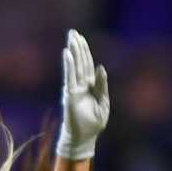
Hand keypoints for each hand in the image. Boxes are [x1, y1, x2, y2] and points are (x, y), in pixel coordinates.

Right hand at [55, 30, 109, 161]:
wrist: (84, 138)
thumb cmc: (94, 124)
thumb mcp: (103, 103)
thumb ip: (102, 85)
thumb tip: (101, 67)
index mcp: (90, 86)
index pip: (87, 65)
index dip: (84, 51)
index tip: (80, 38)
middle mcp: (81, 85)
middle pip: (80, 62)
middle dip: (77, 46)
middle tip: (73, 32)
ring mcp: (74, 89)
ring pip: (75, 66)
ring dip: (73, 52)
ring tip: (70, 38)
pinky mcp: (70, 95)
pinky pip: (69, 78)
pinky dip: (69, 66)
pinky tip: (67, 54)